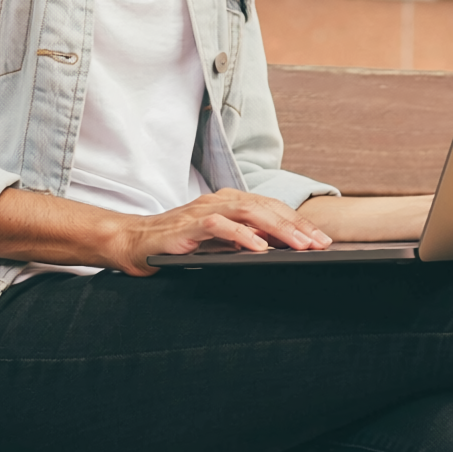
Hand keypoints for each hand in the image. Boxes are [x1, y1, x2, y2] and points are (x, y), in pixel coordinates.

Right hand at [106, 189, 330, 276]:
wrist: (132, 243)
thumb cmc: (175, 245)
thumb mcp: (217, 244)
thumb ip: (242, 242)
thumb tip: (277, 251)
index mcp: (228, 203)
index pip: (271, 208)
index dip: (297, 222)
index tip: (321, 239)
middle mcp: (219, 200)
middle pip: (266, 207)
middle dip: (296, 225)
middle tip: (320, 243)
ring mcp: (203, 209)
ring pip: (249, 212)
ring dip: (277, 228)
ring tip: (299, 244)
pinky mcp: (188, 224)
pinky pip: (219, 226)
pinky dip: (241, 235)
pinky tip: (258, 247)